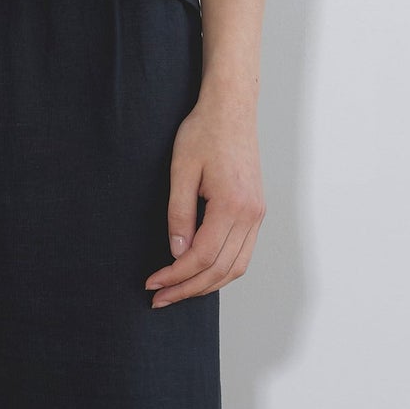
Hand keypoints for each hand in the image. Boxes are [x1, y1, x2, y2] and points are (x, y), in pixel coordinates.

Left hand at [145, 82, 262, 305]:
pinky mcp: (256, 212)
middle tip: (159, 298)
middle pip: (220, 270)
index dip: (175, 276)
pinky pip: (242, 254)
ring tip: (177, 292)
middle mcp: (251, 215)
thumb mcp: (181, 170)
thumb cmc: (204, 133)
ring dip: (206, 285)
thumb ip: (179, 213)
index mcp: (232, 205)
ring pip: (235, 268)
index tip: (152, 283)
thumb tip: (176, 252)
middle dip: (187, 288)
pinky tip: (200, 274)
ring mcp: (257, 215)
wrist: (232, 110)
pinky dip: (221, 271)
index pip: (202, 256)